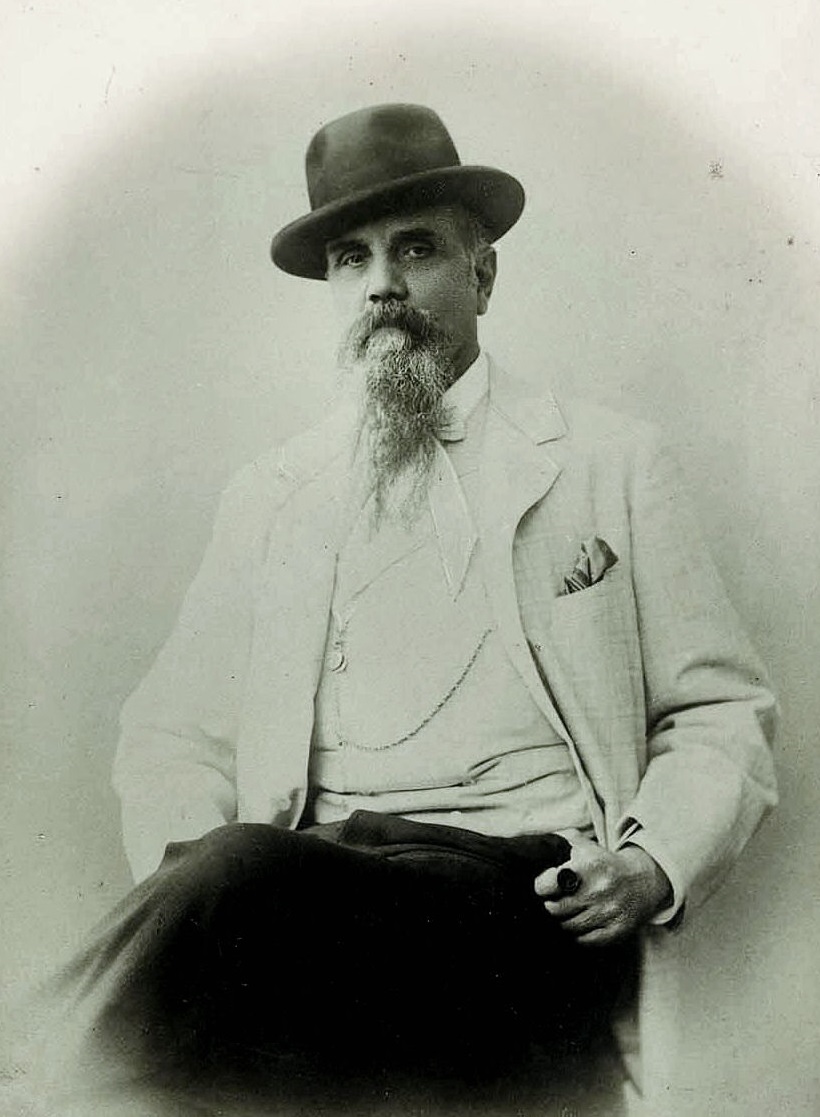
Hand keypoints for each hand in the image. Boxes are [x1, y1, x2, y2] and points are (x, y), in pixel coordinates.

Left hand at [534, 835, 671, 945]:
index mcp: (588, 866)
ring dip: (563, 920)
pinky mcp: (616, 931)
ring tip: (568, 911)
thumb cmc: (603, 863)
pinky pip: (584, 941)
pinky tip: (581, 922)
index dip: (541, 887)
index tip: (544, 887)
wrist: (641, 880)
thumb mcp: (583, 845)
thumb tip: (534, 848)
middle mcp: (599, 890)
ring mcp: (608, 913)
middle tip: (554, 901)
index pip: (546, 885)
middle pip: (554, 910)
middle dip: (550, 905)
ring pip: (568, 927)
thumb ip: (558, 842)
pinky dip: (578, 934)